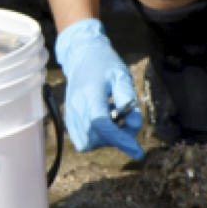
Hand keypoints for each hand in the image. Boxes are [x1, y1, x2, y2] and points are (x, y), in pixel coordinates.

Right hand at [54, 18, 143, 159]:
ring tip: (114, 122)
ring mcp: (69, 113)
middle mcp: (76, 106)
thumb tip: (134, 125)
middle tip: (127, 124)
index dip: (120, 140)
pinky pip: (81, 140)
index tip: (138, 151)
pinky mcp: (68, 118)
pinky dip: (95, 139)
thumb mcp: (122, 76)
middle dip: (116, 139)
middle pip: (96, 138)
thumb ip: (128, 99)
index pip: (102, 125)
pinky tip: (104, 124)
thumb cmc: (105, 64)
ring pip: (87, 143)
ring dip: (104, 140)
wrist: (81, 56)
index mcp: (90, 94)